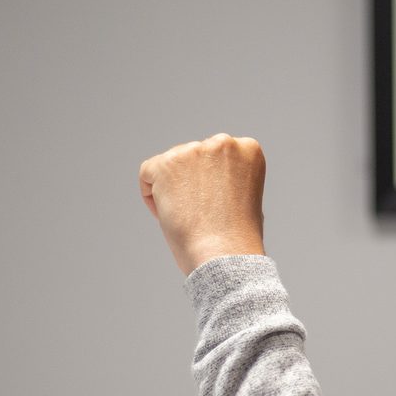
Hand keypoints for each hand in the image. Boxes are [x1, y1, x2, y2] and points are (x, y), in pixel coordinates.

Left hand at [138, 134, 266, 273]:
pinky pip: (148, 173)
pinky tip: (170, 214)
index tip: (217, 206)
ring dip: (173, 189)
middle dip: (192, 182)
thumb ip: (229, 178)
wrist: (225, 253)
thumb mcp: (246, 196)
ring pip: (171, 165)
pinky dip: (151, 196)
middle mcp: (223, 143)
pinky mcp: (167, 164)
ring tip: (189, 217)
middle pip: (194, 157)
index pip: (218, 156)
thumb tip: (205, 179)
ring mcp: (194, 150)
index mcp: (248, 149)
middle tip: (200, 214)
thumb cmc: (237, 236)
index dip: (214, 183)